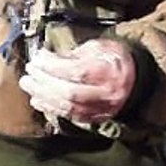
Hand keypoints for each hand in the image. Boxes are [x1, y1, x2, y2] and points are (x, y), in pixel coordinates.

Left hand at [18, 39, 135, 124]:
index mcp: (109, 70)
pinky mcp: (97, 118)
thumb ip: (73, 54)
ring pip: (68, 107)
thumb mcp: (97, 47)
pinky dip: (51, 108)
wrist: (138, 77)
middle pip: (69, 92)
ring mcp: (103, 108)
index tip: (38, 57)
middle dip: (44, 83)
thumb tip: (45, 59)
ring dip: (44, 96)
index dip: (53, 66)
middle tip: (28, 73)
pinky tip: (38, 100)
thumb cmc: (113, 57)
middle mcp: (107, 93)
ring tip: (28, 85)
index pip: (76, 71)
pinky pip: (71, 116)